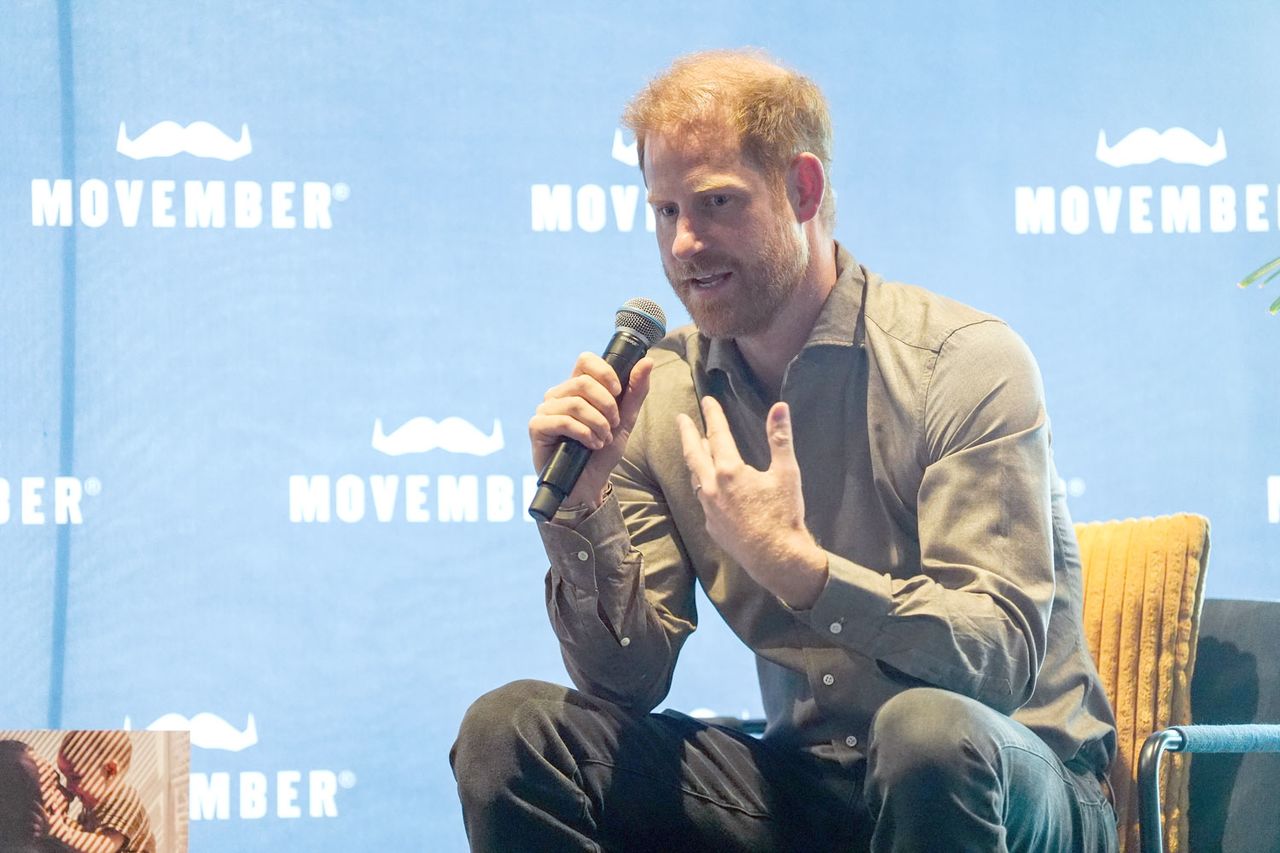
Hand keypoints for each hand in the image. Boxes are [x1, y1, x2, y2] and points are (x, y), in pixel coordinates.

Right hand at [529, 353, 653, 508]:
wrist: (590, 484)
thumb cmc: (603, 451)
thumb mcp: (626, 420)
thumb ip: (635, 391)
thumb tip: (647, 361)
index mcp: (577, 387)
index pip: (586, 360)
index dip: (605, 373)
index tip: (618, 393)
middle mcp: (558, 394)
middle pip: (584, 382)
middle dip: (607, 406)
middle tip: (613, 426)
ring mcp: (546, 410)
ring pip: (576, 403)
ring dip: (597, 423)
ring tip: (602, 439)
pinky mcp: (537, 427)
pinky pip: (563, 420)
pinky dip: (584, 434)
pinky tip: (590, 445)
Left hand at [677, 396, 827, 607]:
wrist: (776, 558)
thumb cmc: (783, 514)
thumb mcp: (786, 473)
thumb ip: (780, 438)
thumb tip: (779, 407)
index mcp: (729, 471)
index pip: (718, 434)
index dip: (713, 415)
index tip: (707, 401)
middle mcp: (712, 487)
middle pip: (694, 453)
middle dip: (687, 433)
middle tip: (681, 419)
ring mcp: (709, 508)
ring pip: (695, 477)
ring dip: (694, 459)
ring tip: (694, 448)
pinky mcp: (712, 526)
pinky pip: (703, 499)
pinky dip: (704, 485)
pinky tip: (710, 486)